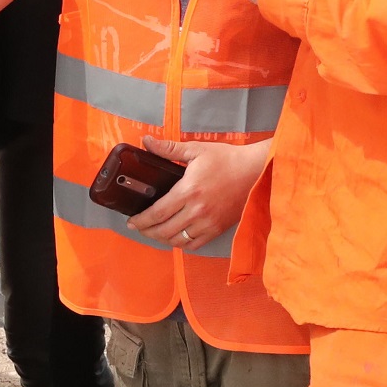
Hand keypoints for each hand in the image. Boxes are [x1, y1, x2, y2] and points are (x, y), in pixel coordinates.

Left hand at [127, 137, 269, 247]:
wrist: (255, 172)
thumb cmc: (226, 159)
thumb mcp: (195, 150)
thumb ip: (169, 149)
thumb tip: (147, 141)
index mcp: (189, 191)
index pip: (158, 213)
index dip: (141, 220)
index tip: (131, 221)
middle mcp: (197, 211)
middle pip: (165, 231)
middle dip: (147, 231)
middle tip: (138, 227)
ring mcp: (209, 223)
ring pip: (178, 241)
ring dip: (162, 239)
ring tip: (154, 232)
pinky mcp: (218, 229)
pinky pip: (195, 244)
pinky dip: (182, 244)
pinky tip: (175, 237)